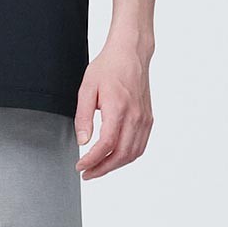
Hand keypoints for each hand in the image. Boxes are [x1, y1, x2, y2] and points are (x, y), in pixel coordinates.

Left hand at [74, 39, 153, 180]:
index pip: (106, 144)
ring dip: (114, 166)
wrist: (131, 53)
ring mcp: (144, 118)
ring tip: (98, 169)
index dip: (92, 160)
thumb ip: (83, 117)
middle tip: (87, 173)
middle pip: (120, 155)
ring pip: (132, 154)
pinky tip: (113, 158)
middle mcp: (135, 116)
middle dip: (102, 169)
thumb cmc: (109, 67)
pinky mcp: (148, 119)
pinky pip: (139, 146)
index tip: (80, 166)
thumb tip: (83, 141)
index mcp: (118, 108)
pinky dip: (126, 157)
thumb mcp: (87, 89)